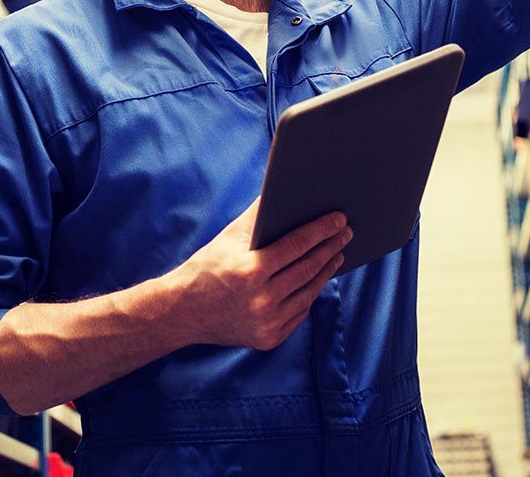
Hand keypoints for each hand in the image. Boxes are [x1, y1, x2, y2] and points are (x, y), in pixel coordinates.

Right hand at [169, 200, 350, 350]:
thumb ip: (258, 215)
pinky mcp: (269, 339)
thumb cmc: (207, 268)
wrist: (183, 312)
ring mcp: (267, 323)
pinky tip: (318, 279)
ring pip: (308, 293)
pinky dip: (310, 294)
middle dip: (331, 247)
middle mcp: (261, 300)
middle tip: (346, 233)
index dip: (321, 230)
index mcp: (251, 271)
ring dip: (326, 271)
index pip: (297, 245)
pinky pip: (299, 313)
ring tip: (337, 254)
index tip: (339, 219)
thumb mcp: (229, 238)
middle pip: (308, 268)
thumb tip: (282, 189)